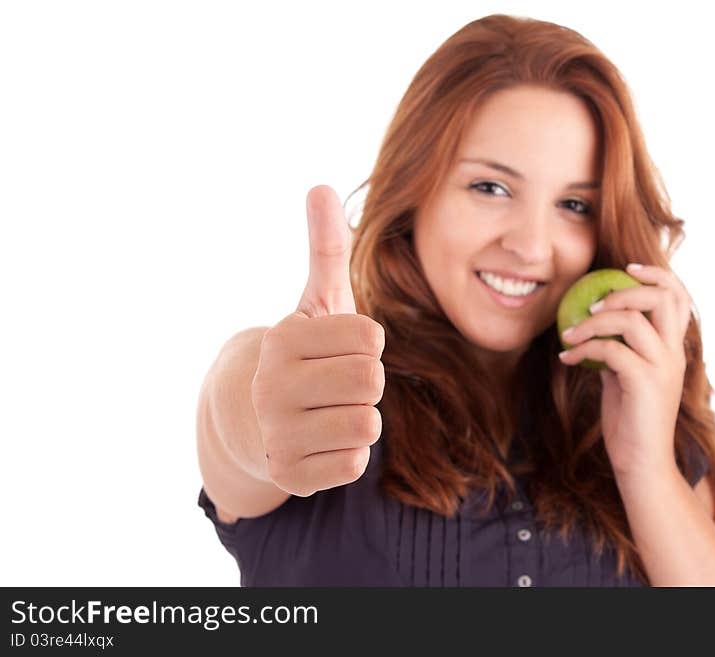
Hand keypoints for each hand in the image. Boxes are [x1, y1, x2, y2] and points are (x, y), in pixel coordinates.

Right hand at [250, 185, 385, 496]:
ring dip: (359, 417)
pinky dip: (347, 454)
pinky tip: (321, 442)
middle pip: (371, 381)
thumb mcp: (318, 302)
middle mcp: (270, 387)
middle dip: (365, 381)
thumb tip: (321, 186)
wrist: (254, 421)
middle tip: (336, 383)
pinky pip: (355, 463)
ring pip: (367, 424)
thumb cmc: (304, 356)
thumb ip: (326, 248)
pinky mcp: (289, 476)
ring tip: (328, 411)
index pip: (371, 337)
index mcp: (282, 340)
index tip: (337, 349)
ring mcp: (276, 435)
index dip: (366, 344)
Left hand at [558, 263, 692, 478]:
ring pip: (632, 320)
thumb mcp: (626, 376)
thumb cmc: (630, 420)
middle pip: (662, 297)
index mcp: (674, 348)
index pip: (679, 296)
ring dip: (593, 321)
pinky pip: (611, 350)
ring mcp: (663, 367)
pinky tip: (567, 358)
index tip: (624, 269)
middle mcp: (674, 353)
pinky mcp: (645, 383)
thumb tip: (597, 325)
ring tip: (570, 334)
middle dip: (623, 291)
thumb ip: (621, 348)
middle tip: (592, 303)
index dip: (656, 274)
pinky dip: (584, 349)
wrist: (641, 462)